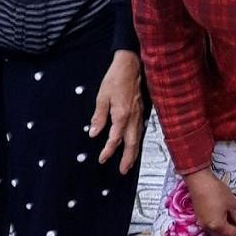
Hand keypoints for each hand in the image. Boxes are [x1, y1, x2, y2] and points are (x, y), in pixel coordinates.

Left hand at [88, 50, 145, 173]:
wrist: (131, 65)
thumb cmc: (116, 78)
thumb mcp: (102, 97)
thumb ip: (98, 117)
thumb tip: (93, 133)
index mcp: (122, 115)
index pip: (115, 138)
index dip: (108, 150)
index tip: (102, 159)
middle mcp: (133, 117)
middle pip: (132, 143)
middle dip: (127, 158)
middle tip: (122, 170)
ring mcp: (139, 114)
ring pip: (138, 138)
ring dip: (134, 152)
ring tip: (129, 163)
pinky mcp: (141, 111)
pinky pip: (140, 130)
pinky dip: (137, 141)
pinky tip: (134, 145)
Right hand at [185, 168, 235, 235]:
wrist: (200, 182)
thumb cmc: (216, 191)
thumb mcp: (232, 204)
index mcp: (218, 225)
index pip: (232, 233)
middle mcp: (208, 227)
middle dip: (233, 233)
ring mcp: (202, 223)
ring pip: (216, 233)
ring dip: (225, 231)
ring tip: (233, 222)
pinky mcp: (199, 218)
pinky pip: (210, 227)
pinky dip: (218, 227)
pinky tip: (223, 219)